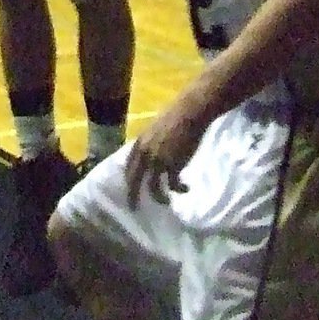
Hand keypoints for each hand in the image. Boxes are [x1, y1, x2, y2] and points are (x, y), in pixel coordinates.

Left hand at [124, 91, 204, 207]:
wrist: (189, 111)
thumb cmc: (175, 116)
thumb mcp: (155, 128)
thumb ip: (149, 143)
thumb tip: (149, 154)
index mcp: (140, 143)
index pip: (128, 168)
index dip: (129, 180)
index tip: (131, 189)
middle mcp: (145, 154)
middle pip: (135, 181)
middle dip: (133, 196)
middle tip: (135, 208)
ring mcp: (159, 161)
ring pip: (154, 189)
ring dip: (160, 198)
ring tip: (167, 202)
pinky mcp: (174, 166)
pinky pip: (173, 185)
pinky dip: (179, 189)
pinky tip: (185, 189)